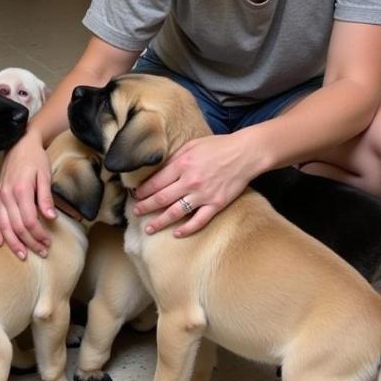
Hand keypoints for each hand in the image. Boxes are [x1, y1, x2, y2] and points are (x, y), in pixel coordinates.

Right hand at [0, 131, 55, 259]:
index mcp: (21, 190)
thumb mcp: (45, 175)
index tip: (48, 243)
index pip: (29, 220)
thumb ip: (46, 197)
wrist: (19, 143)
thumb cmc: (35, 158)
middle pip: (17, 227)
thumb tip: (51, 218)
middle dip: (30, 242)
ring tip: (23, 255)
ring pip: (4, 226)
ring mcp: (0, 196)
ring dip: (14, 242)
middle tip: (42, 252)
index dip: (39, 234)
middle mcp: (7, 195)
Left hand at [131, 133, 258, 236]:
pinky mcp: (216, 204)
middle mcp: (190, 181)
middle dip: (146, 207)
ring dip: (160, 222)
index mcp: (182, 164)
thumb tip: (157, 171)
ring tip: (149, 229)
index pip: (156, 182)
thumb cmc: (217, 146)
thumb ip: (174, 159)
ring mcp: (203, 195)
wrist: (245, 153)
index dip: (143, 191)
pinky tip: (176, 234)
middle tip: (135, 212)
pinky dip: (186, 229)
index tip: (135, 195)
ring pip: (176, 212)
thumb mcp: (191, 146)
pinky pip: (198, 221)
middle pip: (161, 198)